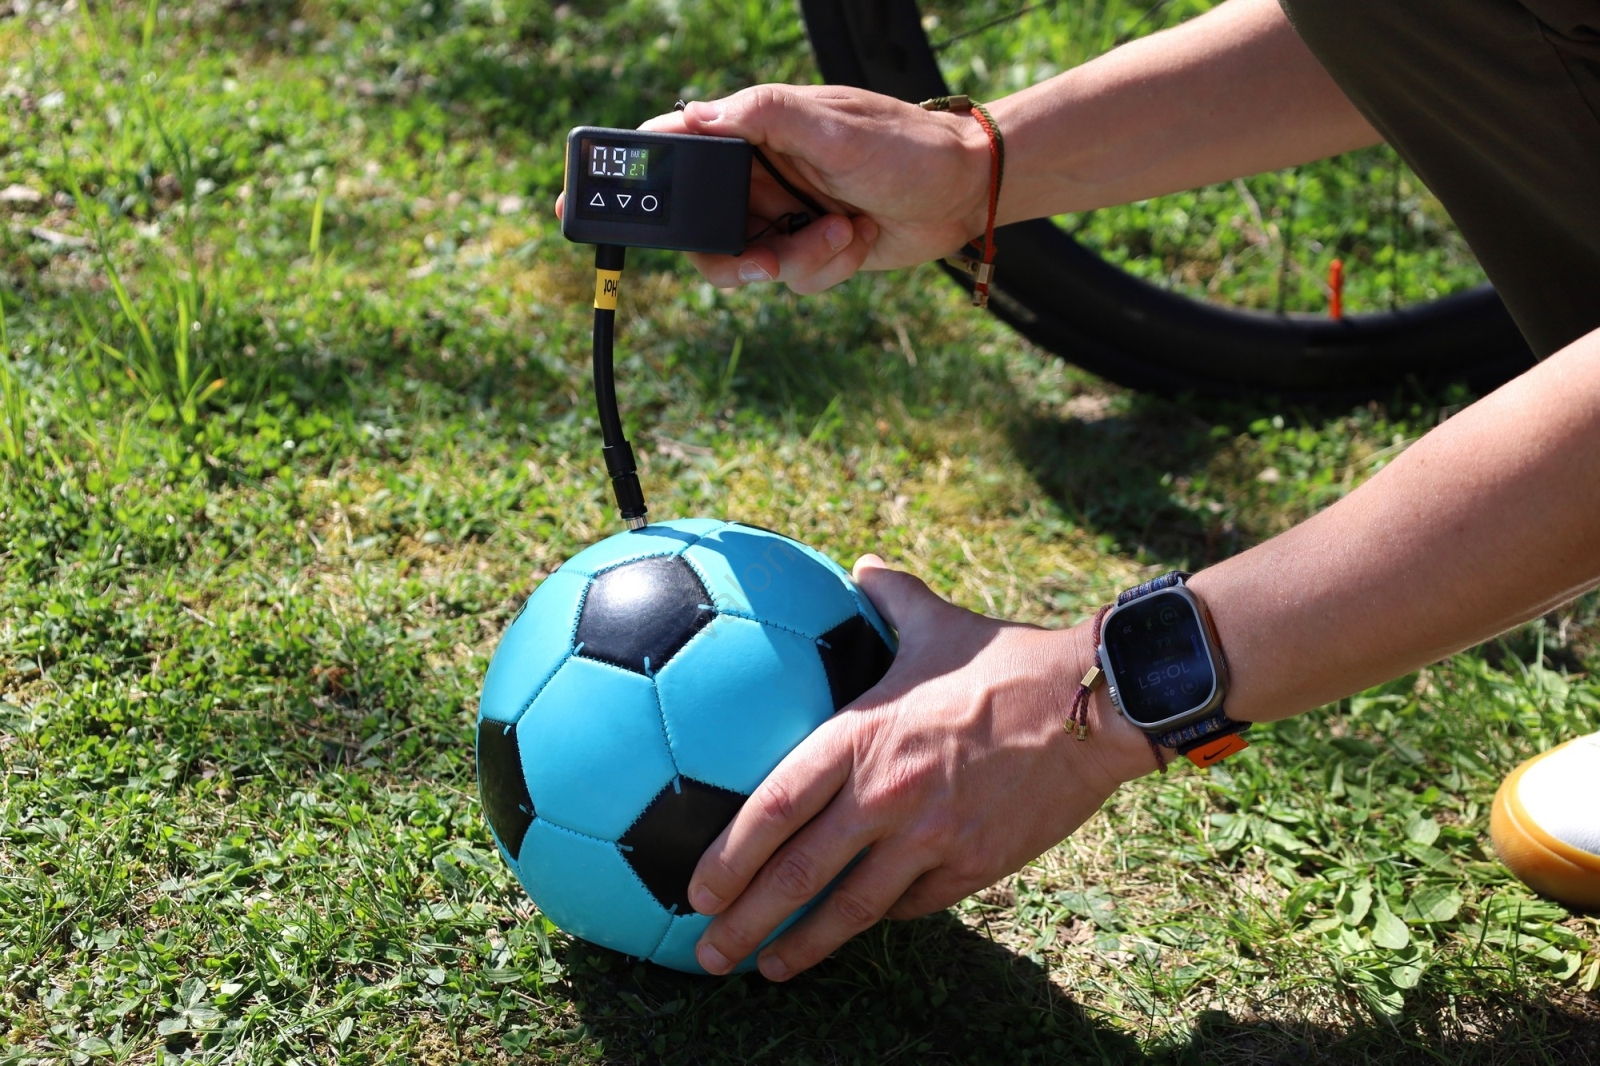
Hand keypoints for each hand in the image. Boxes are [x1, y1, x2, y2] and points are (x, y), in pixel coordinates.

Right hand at [554, 85, 992, 293]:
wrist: (963, 194)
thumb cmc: (905, 147)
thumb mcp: (834, 126)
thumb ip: (764, 117)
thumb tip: (695, 114)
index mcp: (750, 131)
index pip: (673, 149)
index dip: (628, 177)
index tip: (582, 202)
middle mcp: (756, 174)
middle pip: (698, 228)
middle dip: (732, 253)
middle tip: (766, 258)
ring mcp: (779, 214)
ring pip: (741, 264)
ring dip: (790, 262)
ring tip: (837, 234)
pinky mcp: (805, 249)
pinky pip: (787, 279)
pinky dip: (822, 267)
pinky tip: (855, 237)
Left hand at [686, 555, 1160, 979]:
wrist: (1096, 705)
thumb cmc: (1011, 661)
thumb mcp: (938, 622)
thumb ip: (890, 596)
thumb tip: (862, 564)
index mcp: (863, 737)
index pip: (776, 806)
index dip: (729, 855)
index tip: (696, 889)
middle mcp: (887, 795)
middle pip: (799, 873)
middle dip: (745, 920)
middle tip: (707, 952)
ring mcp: (931, 838)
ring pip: (853, 908)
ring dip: (803, 944)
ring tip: (765, 967)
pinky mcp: (973, 865)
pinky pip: (914, 903)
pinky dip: (879, 916)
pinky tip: (853, 927)